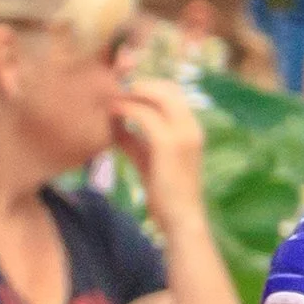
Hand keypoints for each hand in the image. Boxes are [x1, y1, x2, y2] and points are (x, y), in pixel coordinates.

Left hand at [112, 75, 207, 227]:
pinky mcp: (169, 144)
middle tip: (116, 90)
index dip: (149, 86)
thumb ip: (134, 139)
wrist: (181, 219)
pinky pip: (145, 115)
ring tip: (112, 100)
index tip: (125, 90)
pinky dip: (127, 109)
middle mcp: (192, 126)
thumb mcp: (147, 158)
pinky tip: (113, 113)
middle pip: (167, 87)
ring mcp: (183, 133)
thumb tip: (115, 124)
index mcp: (191, 128)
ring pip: (157, 96)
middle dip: (140, 84)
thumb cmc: (165, 193)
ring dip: (132, 94)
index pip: (173, 92)